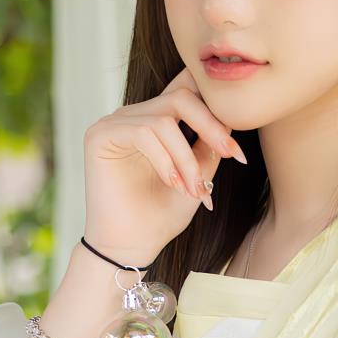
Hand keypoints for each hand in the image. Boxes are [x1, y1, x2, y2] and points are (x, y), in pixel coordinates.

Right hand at [82, 65, 247, 261]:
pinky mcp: (100, 135)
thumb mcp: (197, 175)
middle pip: (180, 97)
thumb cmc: (161, 216)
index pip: (186, 90)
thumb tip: (229, 118)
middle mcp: (133, 116)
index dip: (215, 108)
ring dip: (185, 157)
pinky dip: (163, 158)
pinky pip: (143, 132)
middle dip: (210, 127)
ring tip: (192, 187)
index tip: (236, 150)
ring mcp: (115, 123)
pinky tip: (171, 182)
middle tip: (230, 155)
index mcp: (155, 120)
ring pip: (164, 119)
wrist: (131, 247)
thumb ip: (208, 145)